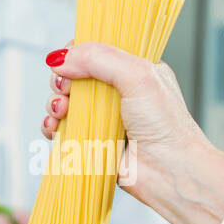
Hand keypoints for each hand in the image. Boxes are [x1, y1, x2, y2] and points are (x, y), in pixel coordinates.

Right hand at [42, 42, 223, 223]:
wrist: (170, 172)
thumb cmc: (166, 126)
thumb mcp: (137, 76)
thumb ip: (99, 58)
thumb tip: (60, 59)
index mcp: (134, 70)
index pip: (97, 51)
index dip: (77, 53)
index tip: (68, 60)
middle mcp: (119, 93)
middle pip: (75, 76)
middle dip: (62, 80)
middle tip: (66, 89)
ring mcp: (105, 118)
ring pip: (65, 102)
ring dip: (55, 103)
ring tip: (61, 110)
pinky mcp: (93, 142)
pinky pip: (63, 130)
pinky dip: (52, 127)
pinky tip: (55, 127)